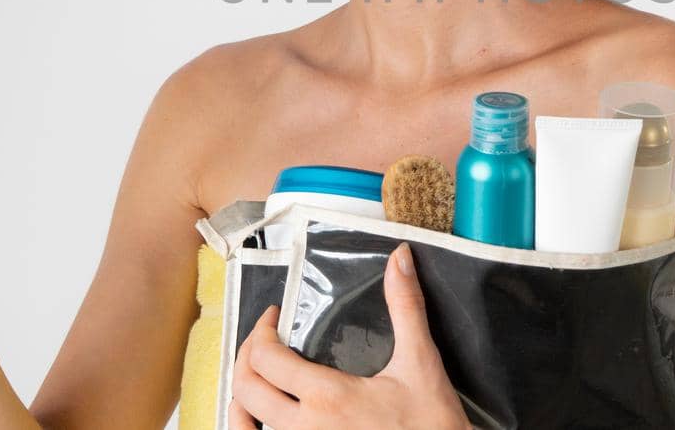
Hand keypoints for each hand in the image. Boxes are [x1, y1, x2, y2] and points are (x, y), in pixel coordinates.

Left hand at [229, 242, 469, 429]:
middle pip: (246, 389)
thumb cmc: (432, 423)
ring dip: (242, 395)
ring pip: (245, 424)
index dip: (261, 330)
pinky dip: (250, 426)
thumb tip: (400, 260)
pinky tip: (259, 415)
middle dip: (246, 356)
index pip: (266, 359)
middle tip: (264, 339)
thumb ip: (405, 307)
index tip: (275, 317)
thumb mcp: (420, 361)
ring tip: (255, 375)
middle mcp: (307, 428)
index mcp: (328, 397)